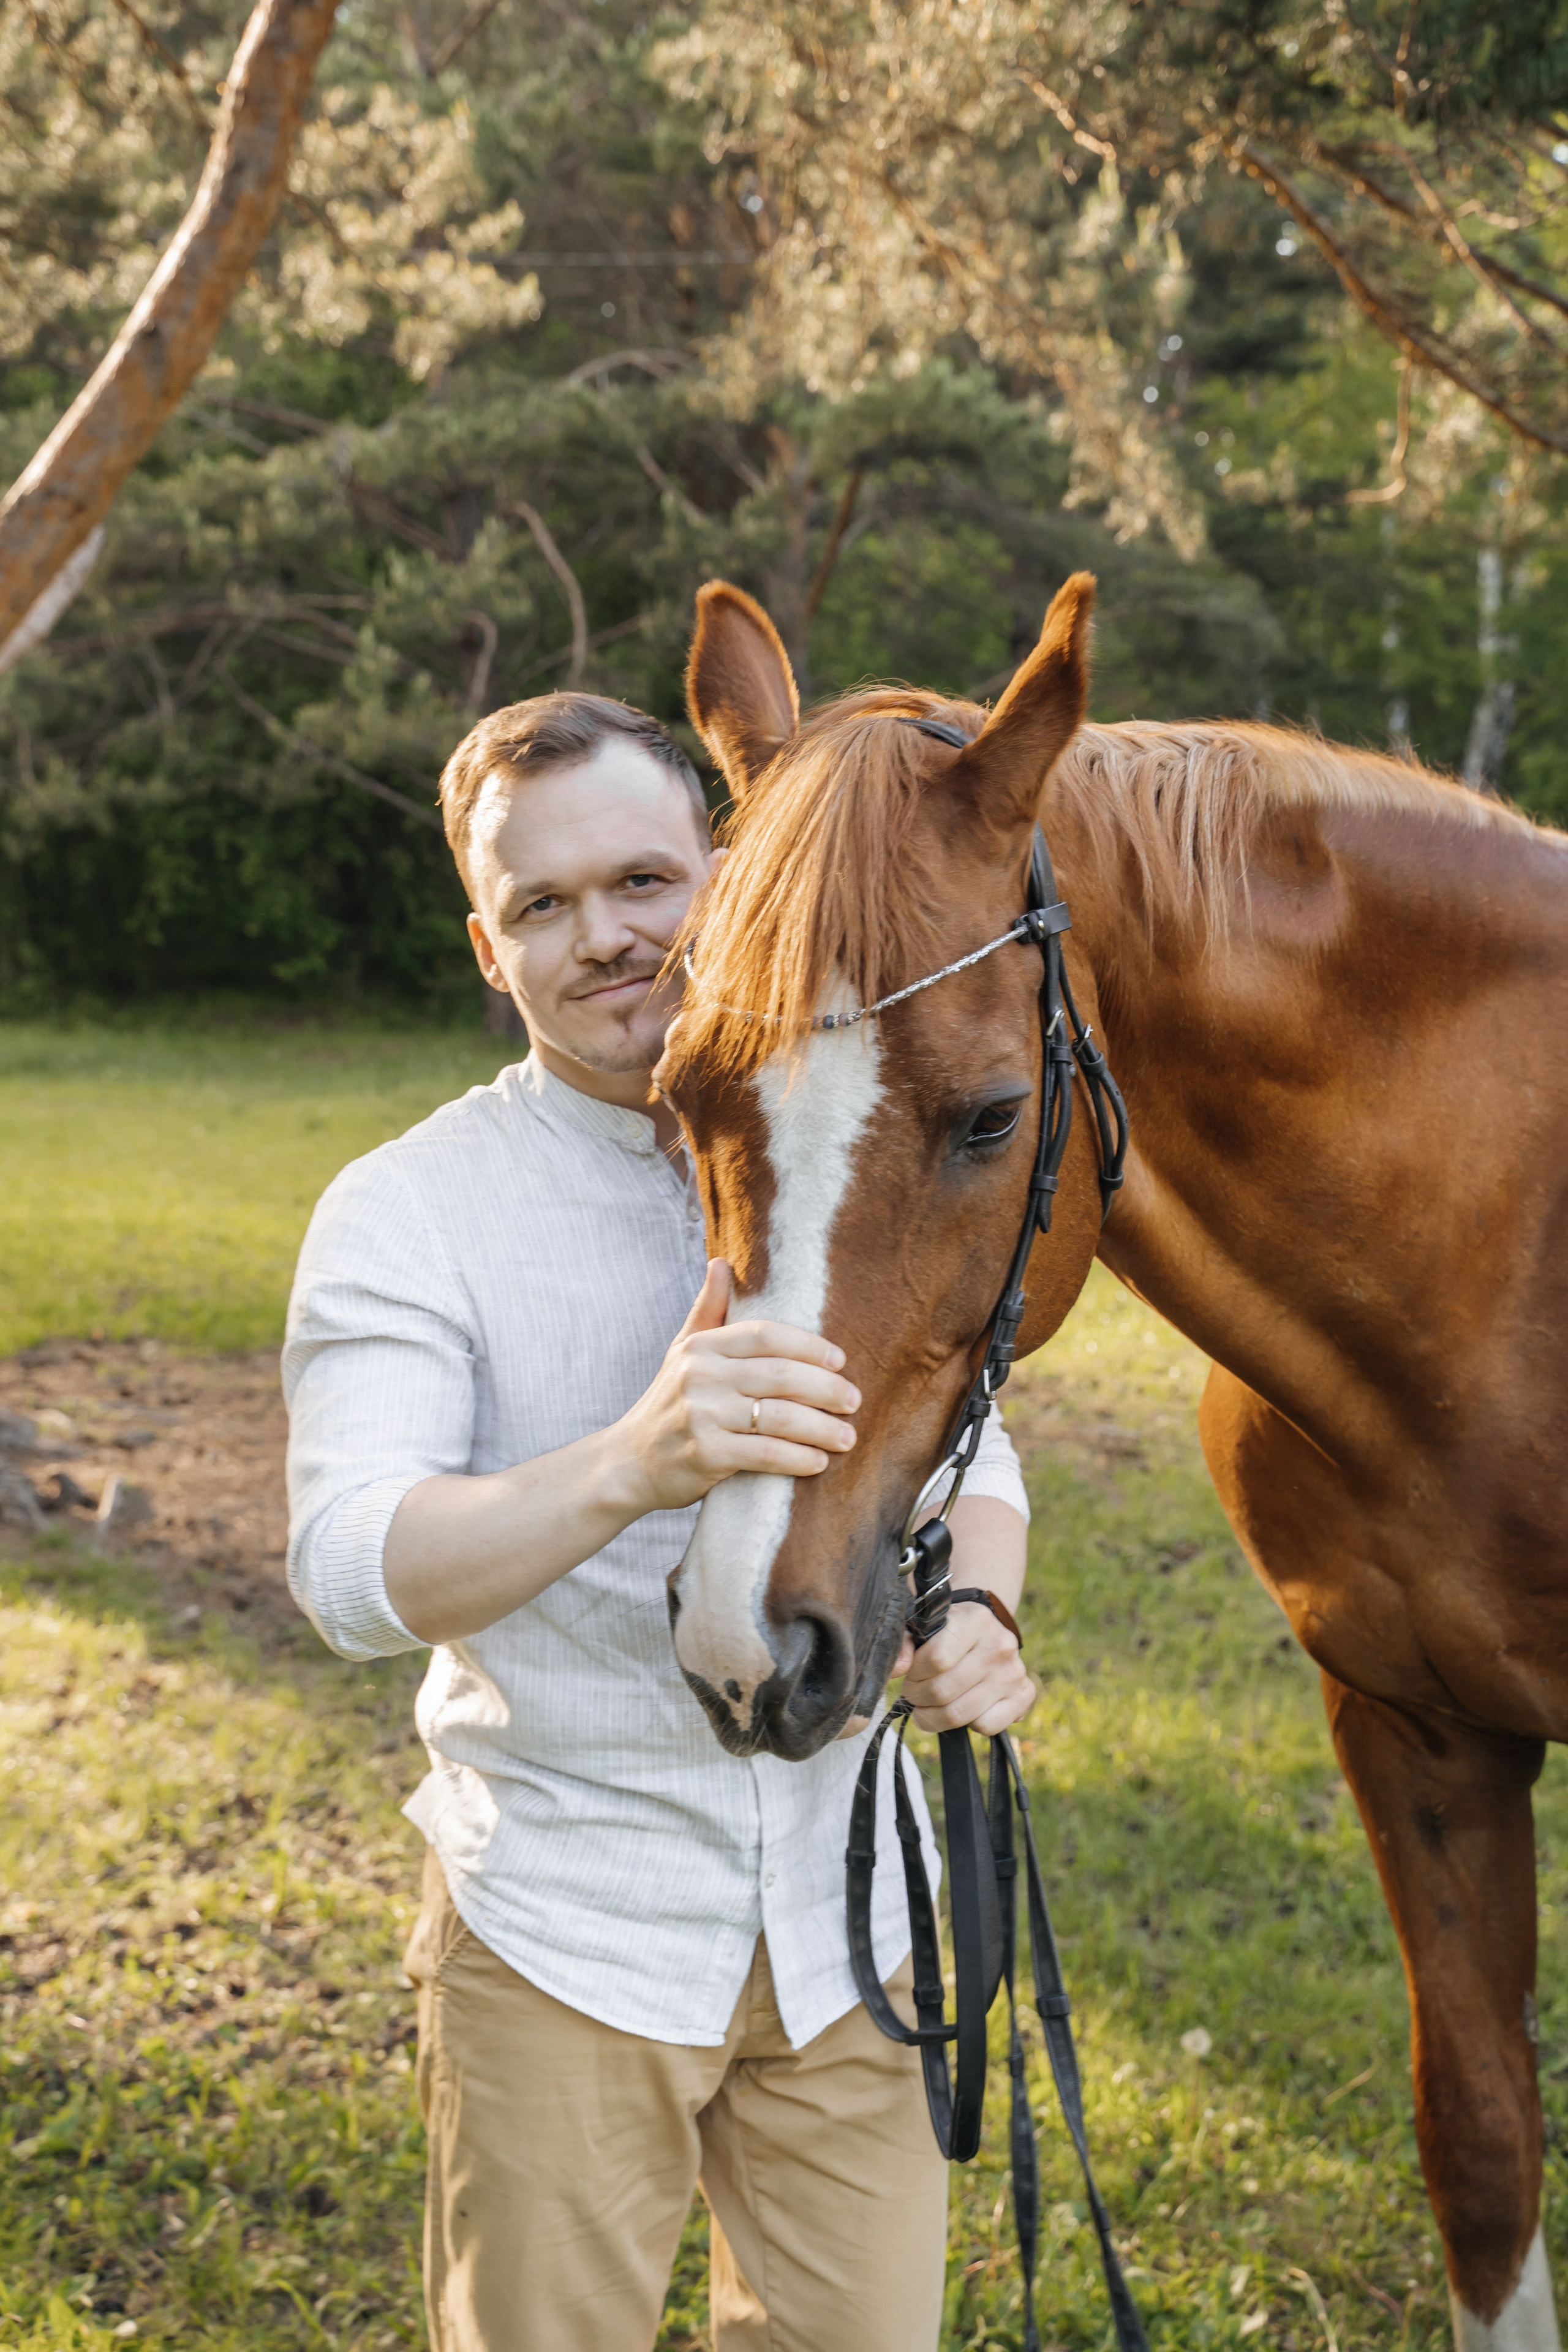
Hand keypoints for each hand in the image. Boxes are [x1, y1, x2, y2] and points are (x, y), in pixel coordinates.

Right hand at [613, 1259, 859, 1517]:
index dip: (809, 1345)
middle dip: (827, 1389)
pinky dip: (799, 1459)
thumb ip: (707, 1309)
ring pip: (780, 1417)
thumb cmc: (668, 1404)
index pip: (766, 1334)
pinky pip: (766, 1454)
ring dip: (822, 1428)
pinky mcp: (706, 1455)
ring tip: (848, 1436)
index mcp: (701, 1347)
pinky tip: (819, 1463)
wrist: (629, 1463)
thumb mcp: (682, 1352)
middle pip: (782, 1375)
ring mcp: (702, 1416)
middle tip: (854, 1401)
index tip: (840, 1361)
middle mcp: (700, 1376)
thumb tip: (721, 1261)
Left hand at [892, 1600, 1034, 1736]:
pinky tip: (963, 1706)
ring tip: (930, 1706)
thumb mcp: (925, 1626)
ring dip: (934, 1717)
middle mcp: (1000, 1645)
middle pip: (943, 1691)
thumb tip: (897, 1669)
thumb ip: (903, 1643)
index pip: (936, 1660)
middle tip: (915, 1694)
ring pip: (959, 1715)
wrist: (987, 1633)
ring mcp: (1015, 1672)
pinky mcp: (1024, 1696)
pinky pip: (985, 1726)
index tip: (910, 1674)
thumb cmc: (949, 1632)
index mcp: (975, 1620)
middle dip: (918, 1698)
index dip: (914, 1674)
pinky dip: (968, 1724)